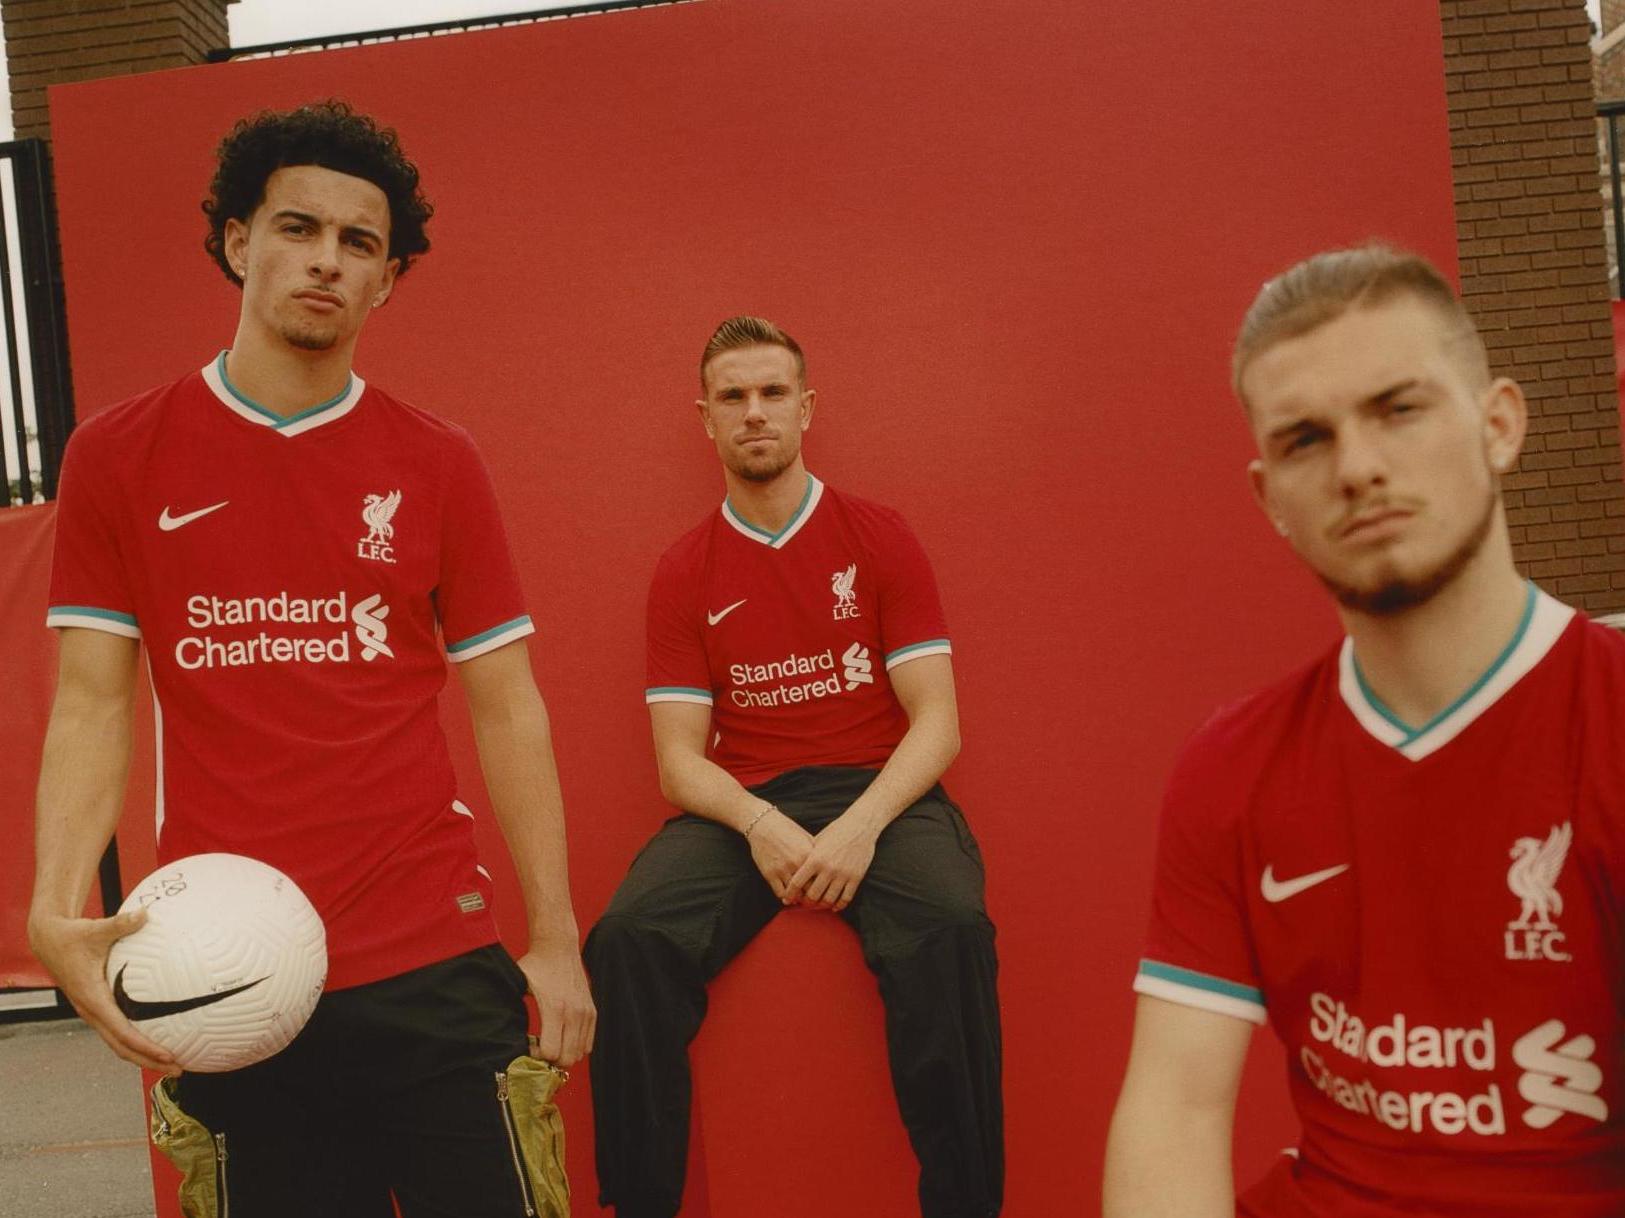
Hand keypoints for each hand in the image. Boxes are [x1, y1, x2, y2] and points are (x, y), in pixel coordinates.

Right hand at [28, 909, 178, 1073]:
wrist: (49, 940)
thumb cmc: (73, 935)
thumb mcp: (96, 929)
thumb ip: (121, 924)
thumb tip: (145, 914)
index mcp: (93, 999)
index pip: (123, 1031)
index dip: (145, 1046)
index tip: (169, 1055)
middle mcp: (92, 1011)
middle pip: (122, 1047)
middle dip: (149, 1061)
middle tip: (180, 1069)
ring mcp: (94, 1012)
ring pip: (118, 1042)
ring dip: (143, 1055)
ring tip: (174, 1062)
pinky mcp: (97, 1007)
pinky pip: (118, 1029)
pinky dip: (136, 1040)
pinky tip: (159, 1037)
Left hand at [515, 943, 595, 1066]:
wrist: (558, 948)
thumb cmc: (535, 967)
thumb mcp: (517, 986)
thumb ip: (510, 1008)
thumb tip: (496, 1031)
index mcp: (554, 1009)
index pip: (551, 1053)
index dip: (537, 1057)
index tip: (529, 1047)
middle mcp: (574, 1013)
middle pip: (567, 1058)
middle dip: (552, 1061)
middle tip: (539, 1051)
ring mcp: (585, 1013)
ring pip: (579, 1053)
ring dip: (564, 1054)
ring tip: (551, 1043)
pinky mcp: (592, 1011)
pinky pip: (588, 1043)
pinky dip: (576, 1046)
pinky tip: (562, 1037)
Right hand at [746, 808, 815, 903]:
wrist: (763, 825)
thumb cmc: (786, 829)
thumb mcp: (806, 837)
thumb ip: (816, 852)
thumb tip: (826, 865)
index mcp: (808, 854)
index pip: (821, 878)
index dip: (823, 887)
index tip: (824, 891)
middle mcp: (796, 863)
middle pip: (809, 889)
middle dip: (812, 897)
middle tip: (814, 900)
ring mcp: (782, 869)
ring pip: (795, 893)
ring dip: (799, 898)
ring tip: (802, 899)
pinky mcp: (770, 873)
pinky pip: (779, 892)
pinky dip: (785, 897)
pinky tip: (788, 896)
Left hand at [784, 813, 878, 911]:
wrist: (860, 826)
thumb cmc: (837, 831)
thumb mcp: (818, 841)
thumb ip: (807, 856)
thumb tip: (795, 870)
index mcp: (815, 858)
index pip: (797, 882)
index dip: (790, 894)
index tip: (787, 899)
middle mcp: (828, 868)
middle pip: (812, 895)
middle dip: (806, 902)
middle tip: (804, 904)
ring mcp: (843, 874)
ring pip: (829, 899)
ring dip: (822, 905)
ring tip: (818, 905)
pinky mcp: (856, 877)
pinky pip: (846, 898)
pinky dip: (839, 905)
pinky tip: (834, 906)